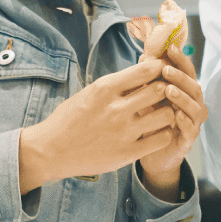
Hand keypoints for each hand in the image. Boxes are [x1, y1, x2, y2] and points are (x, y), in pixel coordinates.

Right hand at [18, 59, 175, 193]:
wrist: (52, 151)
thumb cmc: (70, 119)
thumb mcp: (90, 92)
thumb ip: (116, 84)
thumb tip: (143, 70)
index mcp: (105, 88)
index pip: (145, 70)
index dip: (160, 68)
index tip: (163, 71)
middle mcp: (116, 108)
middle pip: (159, 90)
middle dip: (167, 90)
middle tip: (168, 93)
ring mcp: (123, 132)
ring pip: (165, 115)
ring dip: (169, 113)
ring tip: (164, 114)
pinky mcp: (127, 153)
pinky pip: (161, 139)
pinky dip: (165, 134)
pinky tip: (158, 133)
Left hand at [136, 60, 205, 201]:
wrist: (152, 153)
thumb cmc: (151, 120)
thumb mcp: (147, 97)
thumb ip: (149, 79)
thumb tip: (143, 55)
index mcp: (184, 90)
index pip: (186, 71)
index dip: (180, 59)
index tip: (170, 47)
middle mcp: (193, 104)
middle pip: (193, 86)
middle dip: (180, 77)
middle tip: (166, 70)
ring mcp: (193, 122)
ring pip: (194, 106)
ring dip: (182, 97)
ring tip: (168, 90)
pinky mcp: (189, 139)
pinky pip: (190, 129)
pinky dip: (184, 121)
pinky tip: (175, 115)